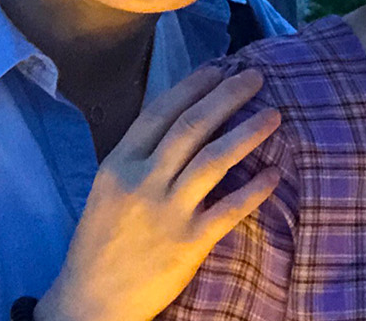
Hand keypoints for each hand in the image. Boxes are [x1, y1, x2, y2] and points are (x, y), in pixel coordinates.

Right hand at [38, 67, 281, 320]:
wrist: (91, 302)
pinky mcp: (188, 243)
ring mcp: (167, 212)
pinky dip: (255, 189)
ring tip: (274, 115)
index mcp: (118, 165)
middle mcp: (142, 182)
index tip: (220, 67)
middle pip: (192, 127)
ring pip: (214, 160)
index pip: (160, 112)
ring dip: (248, 132)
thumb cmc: (102, 241)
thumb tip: (184, 116)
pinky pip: (230, 208)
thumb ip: (141, 156)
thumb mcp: (109, 189)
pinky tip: (275, 174)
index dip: (194, 86)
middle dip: (228, 96)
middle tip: (257, 77)